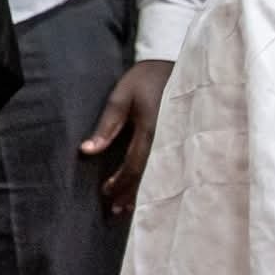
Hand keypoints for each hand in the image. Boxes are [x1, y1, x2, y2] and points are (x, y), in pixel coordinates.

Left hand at [81, 59, 172, 216]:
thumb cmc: (148, 77)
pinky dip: (160, 180)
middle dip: (131, 194)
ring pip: (162, 174)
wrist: (183, 63)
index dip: (119, 182)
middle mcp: (168, 140)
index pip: (133, 166)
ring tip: (131, 207)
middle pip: (148, 176)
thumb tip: (87, 151)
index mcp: (151, 130)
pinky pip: (172, 165)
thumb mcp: (122, 96)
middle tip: (116, 211)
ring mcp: (180, 140)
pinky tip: (155, 190)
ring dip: (145, 191)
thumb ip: (107, 125)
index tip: (106, 192)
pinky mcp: (187, 138)